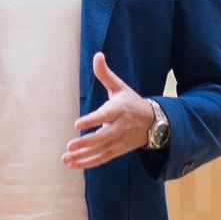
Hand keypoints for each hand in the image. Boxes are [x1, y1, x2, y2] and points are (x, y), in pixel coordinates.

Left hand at [64, 52, 162, 168]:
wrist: (154, 123)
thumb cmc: (131, 103)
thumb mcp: (120, 87)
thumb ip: (105, 74)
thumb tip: (97, 55)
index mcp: (119, 110)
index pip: (105, 115)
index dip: (92, 120)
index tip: (77, 124)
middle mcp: (119, 127)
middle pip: (102, 137)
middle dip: (85, 143)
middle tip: (69, 146)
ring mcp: (118, 141)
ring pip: (100, 151)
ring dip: (82, 156)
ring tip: (66, 158)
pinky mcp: (117, 151)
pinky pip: (101, 159)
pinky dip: (88, 163)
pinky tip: (73, 164)